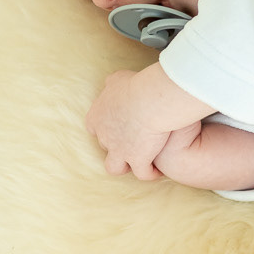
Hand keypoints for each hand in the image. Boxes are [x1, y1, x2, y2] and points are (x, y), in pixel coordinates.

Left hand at [87, 62, 211, 179]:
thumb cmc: (135, 86)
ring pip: (115, 167)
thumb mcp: (118, 78)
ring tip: (141, 162)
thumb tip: (111, 83)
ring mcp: (119, 151)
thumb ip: (112, 83)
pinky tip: (158, 171)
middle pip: (107, 146)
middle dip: (118, 144)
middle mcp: (104, 137)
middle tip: (134, 140)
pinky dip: (149, 174)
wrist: (149, 100)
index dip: (108, 128)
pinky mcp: (137, 161)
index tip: (122, 124)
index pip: (95, 128)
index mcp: (96, 117)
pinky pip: (142, 174)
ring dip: (126, 165)